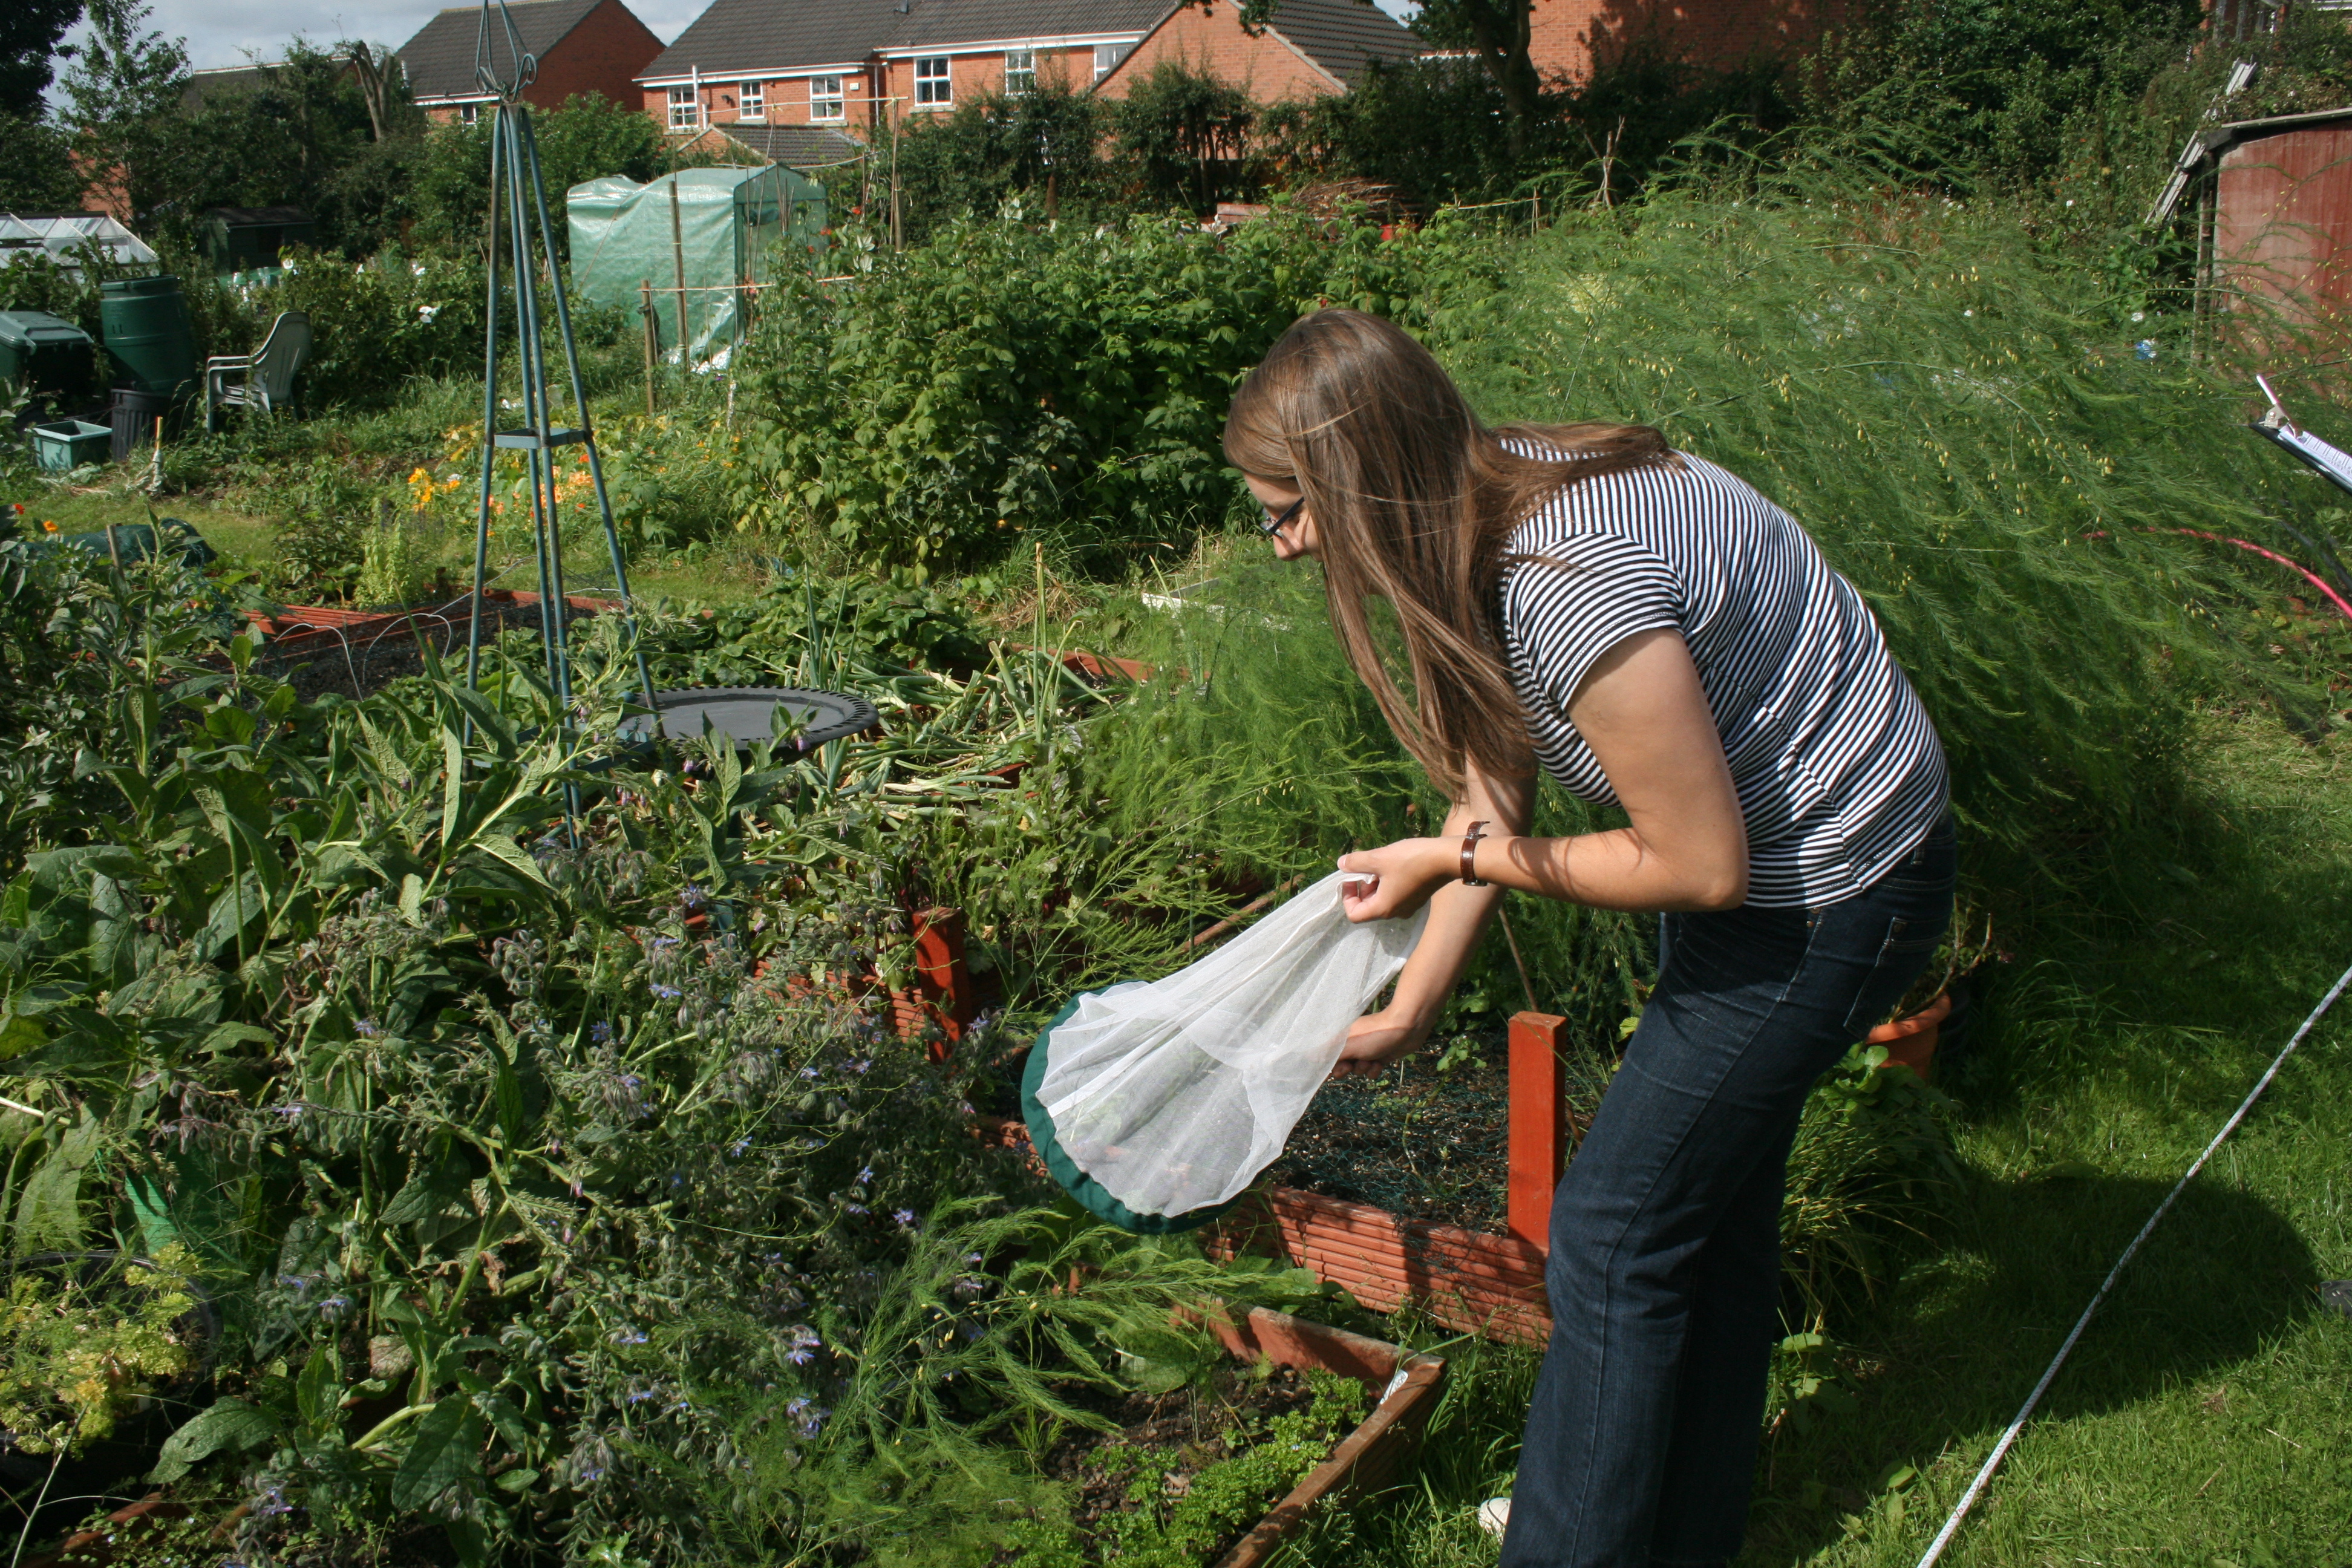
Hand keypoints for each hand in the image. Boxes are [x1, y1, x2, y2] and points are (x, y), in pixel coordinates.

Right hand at [1331, 1008, 1425, 1078]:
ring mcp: (1366, 1050)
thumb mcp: (1349, 1046)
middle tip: (1350, 1067)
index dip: (1328, 1065)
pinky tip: (1380, 1063)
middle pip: (1341, 1064)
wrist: (1406, 1029)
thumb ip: (1330, 1055)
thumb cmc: (1374, 1035)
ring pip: (1357, 1069)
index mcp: (1341, 1038)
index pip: (1327, 1055)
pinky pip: (1371, 1070)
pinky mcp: (1379, 1056)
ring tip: (1371, 1061)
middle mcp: (1352, 1044)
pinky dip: (1375, 1069)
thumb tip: (1310, 1058)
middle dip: (1346, 1069)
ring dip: (1363, 1069)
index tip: (1330, 1071)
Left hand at [1336, 837, 1455, 923]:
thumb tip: (1341, 864)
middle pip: (1368, 906)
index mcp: (1383, 908)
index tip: (1352, 877)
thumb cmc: (1410, 860)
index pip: (1354, 914)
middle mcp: (1395, 913)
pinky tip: (1395, 864)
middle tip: (1367, 866)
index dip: (1347, 897)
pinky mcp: (1417, 898)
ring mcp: (1408, 906)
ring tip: (1382, 863)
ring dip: (1376, 883)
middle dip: (1362, 887)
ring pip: (1382, 899)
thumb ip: (1356, 863)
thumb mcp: (1378, 858)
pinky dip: (1389, 882)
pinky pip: (1396, 894)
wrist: (1447, 858)